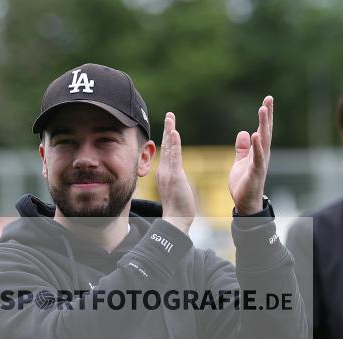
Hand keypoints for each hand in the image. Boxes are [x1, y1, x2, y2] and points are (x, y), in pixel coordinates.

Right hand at [157, 112, 194, 233]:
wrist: (175, 219)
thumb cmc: (178, 208)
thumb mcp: (175, 189)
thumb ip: (175, 180)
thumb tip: (176, 177)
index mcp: (165, 172)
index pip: (167, 151)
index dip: (168, 137)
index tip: (170, 125)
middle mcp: (164, 170)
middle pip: (166, 145)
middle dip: (168, 129)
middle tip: (170, 114)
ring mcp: (168, 172)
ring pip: (169, 148)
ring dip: (170, 131)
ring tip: (170, 117)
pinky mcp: (174, 176)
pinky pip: (174, 156)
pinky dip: (174, 143)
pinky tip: (174, 132)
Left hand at [229, 96, 272, 214]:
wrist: (245, 203)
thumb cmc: (244, 183)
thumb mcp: (241, 161)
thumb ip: (243, 148)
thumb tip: (243, 132)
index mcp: (259, 151)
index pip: (263, 130)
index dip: (265, 116)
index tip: (267, 100)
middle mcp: (262, 155)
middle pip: (266, 131)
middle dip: (267, 116)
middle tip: (269, 99)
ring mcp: (260, 162)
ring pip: (263, 141)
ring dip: (263, 125)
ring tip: (263, 110)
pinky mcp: (255, 172)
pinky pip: (257, 157)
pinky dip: (257, 146)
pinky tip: (255, 134)